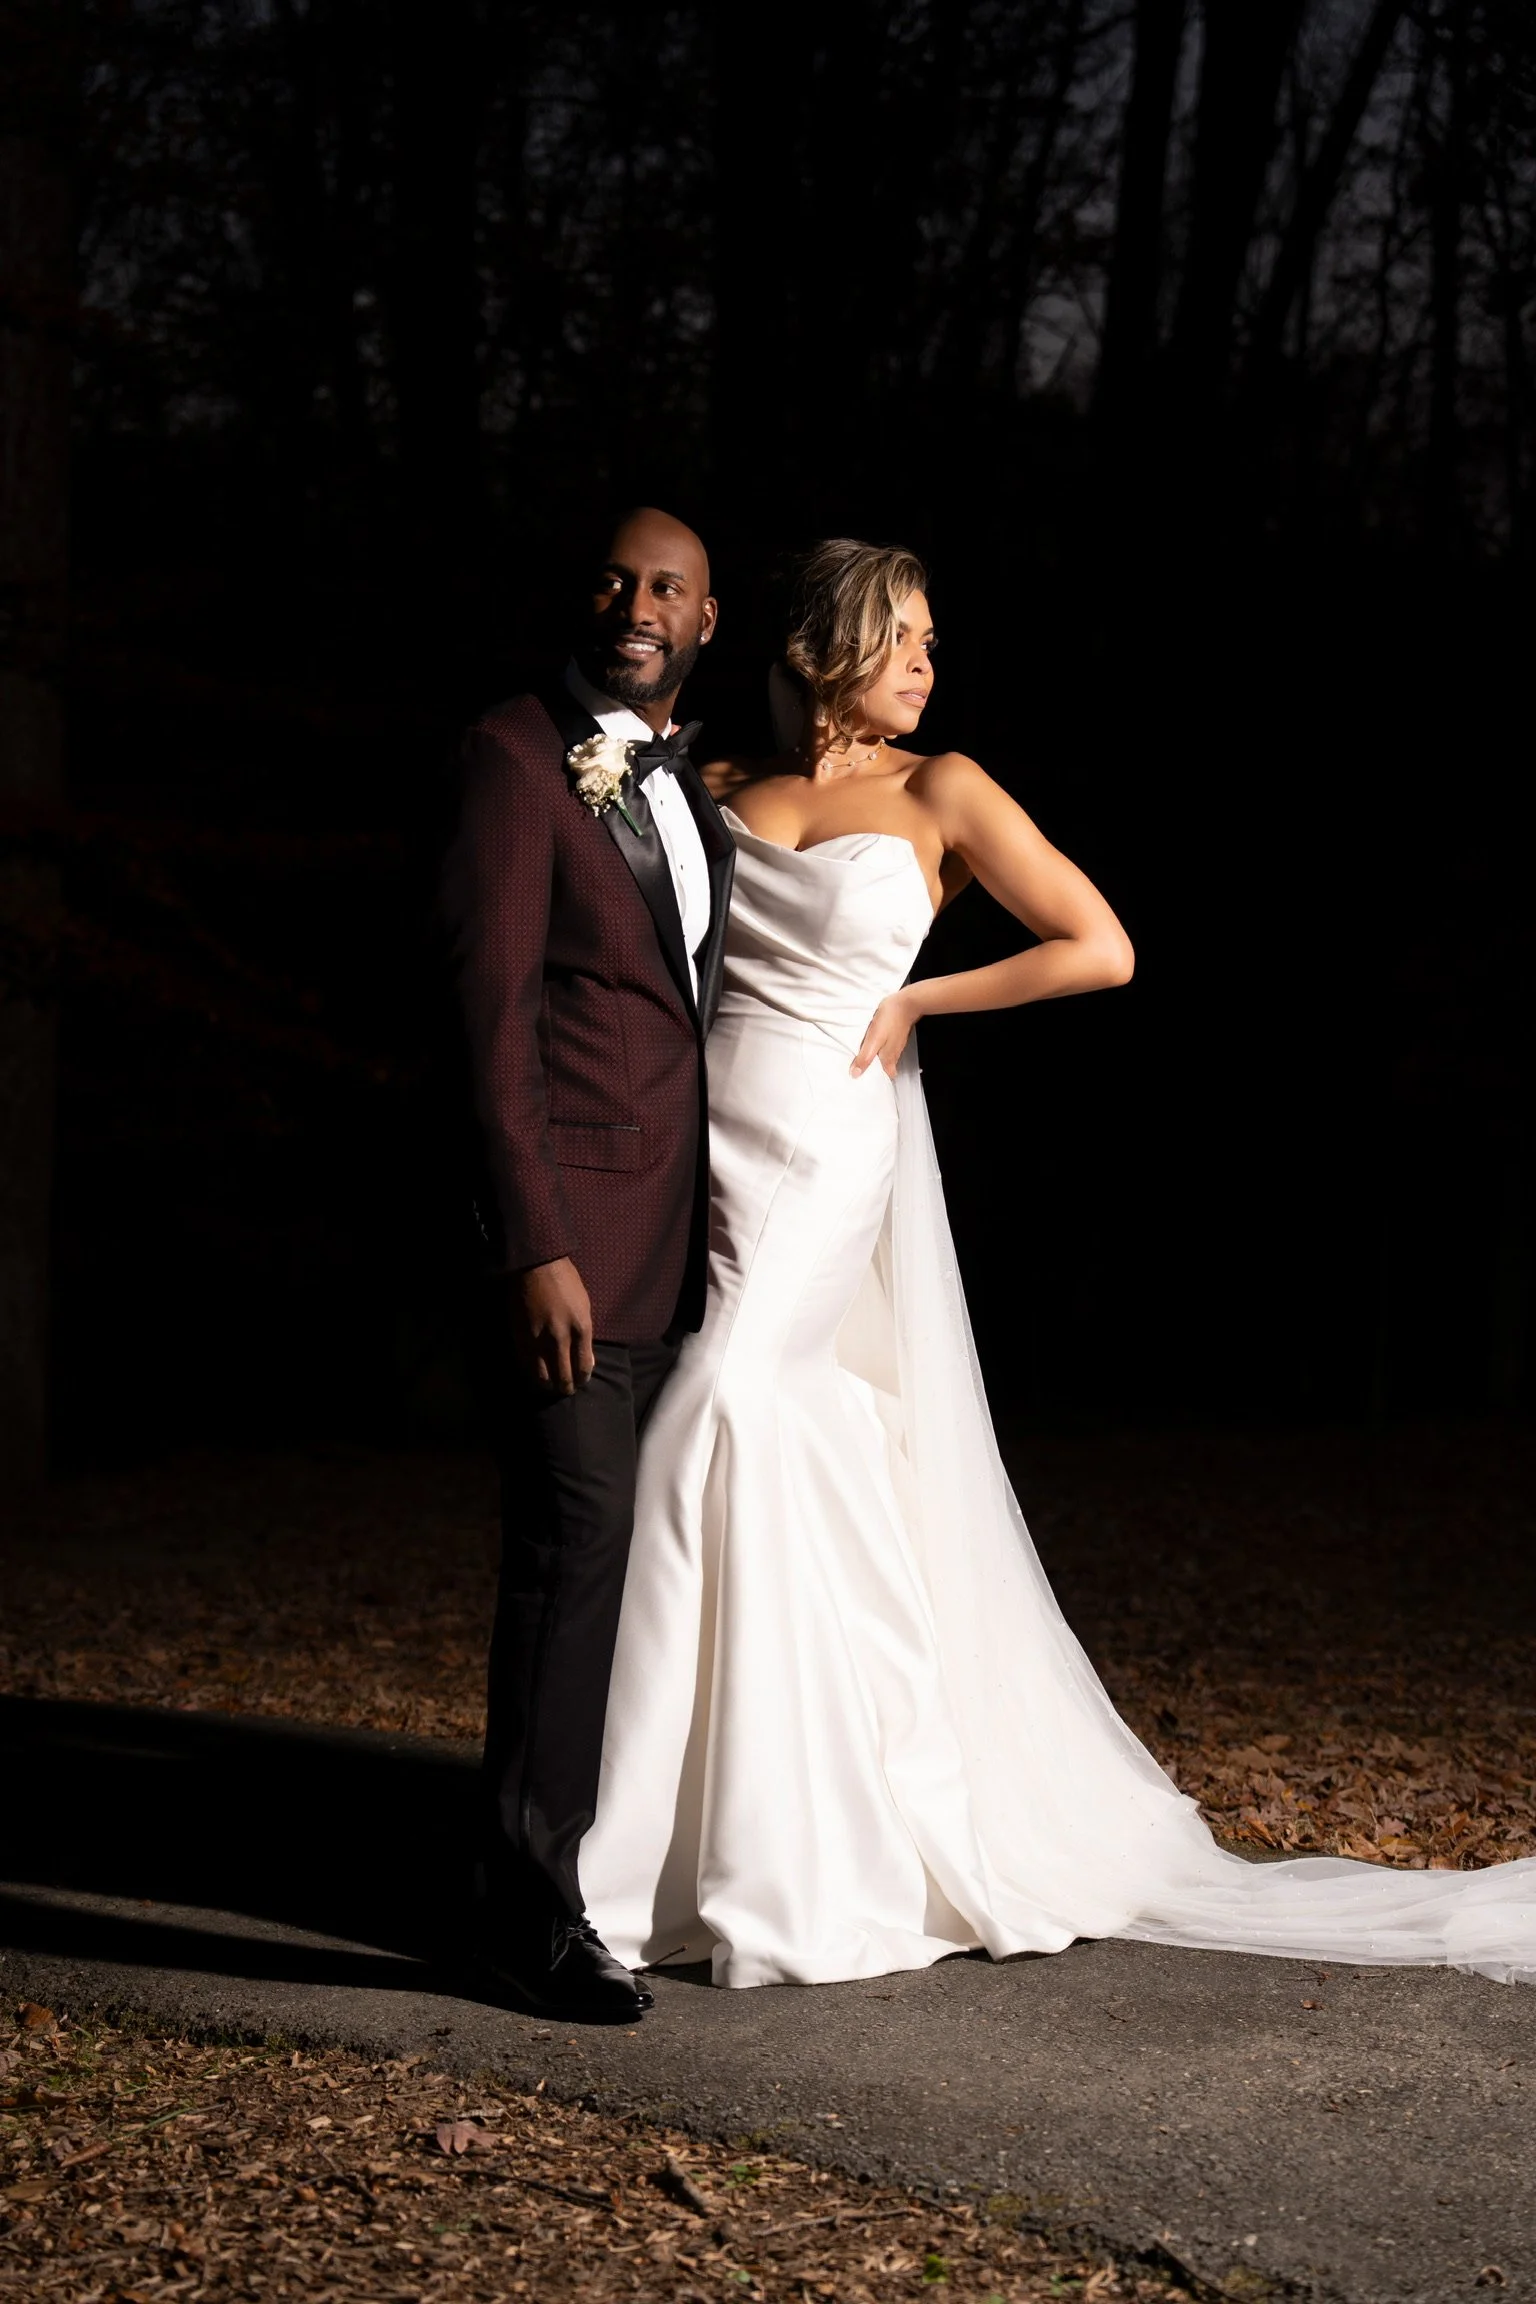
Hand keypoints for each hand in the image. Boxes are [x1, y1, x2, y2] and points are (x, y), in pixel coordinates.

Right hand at [514, 1256, 595, 1394]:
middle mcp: (560, 1337)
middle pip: (563, 1376)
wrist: (536, 1265)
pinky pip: (525, 1363)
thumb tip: (587, 1361)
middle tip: (565, 1390)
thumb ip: (585, 1336)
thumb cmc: (565, 1282)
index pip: (583, 1367)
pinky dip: (530, 1372)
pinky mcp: (520, 1336)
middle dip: (565, 1388)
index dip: (582, 1378)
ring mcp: (538, 1338)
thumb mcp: (584, 1306)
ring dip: (547, 1385)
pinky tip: (534, 1372)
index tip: (580, 1381)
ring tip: (549, 1386)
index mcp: (581, 1328)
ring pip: (542, 1376)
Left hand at [851, 988, 920, 1080]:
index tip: (866, 1083)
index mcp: (889, 1059)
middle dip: (875, 1071)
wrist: (906, 1002)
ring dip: (876, 1059)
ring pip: (886, 1057)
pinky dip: (880, 1048)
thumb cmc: (890, 1020)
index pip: (886, 1077)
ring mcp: (896, 1044)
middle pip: (886, 1068)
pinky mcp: (896, 1035)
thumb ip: (865, 1057)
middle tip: (862, 1070)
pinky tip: (873, 1043)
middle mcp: (894, 1054)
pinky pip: (887, 1046)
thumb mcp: (873, 1040)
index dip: (877, 1081)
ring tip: (864, 1058)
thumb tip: (855, 1074)